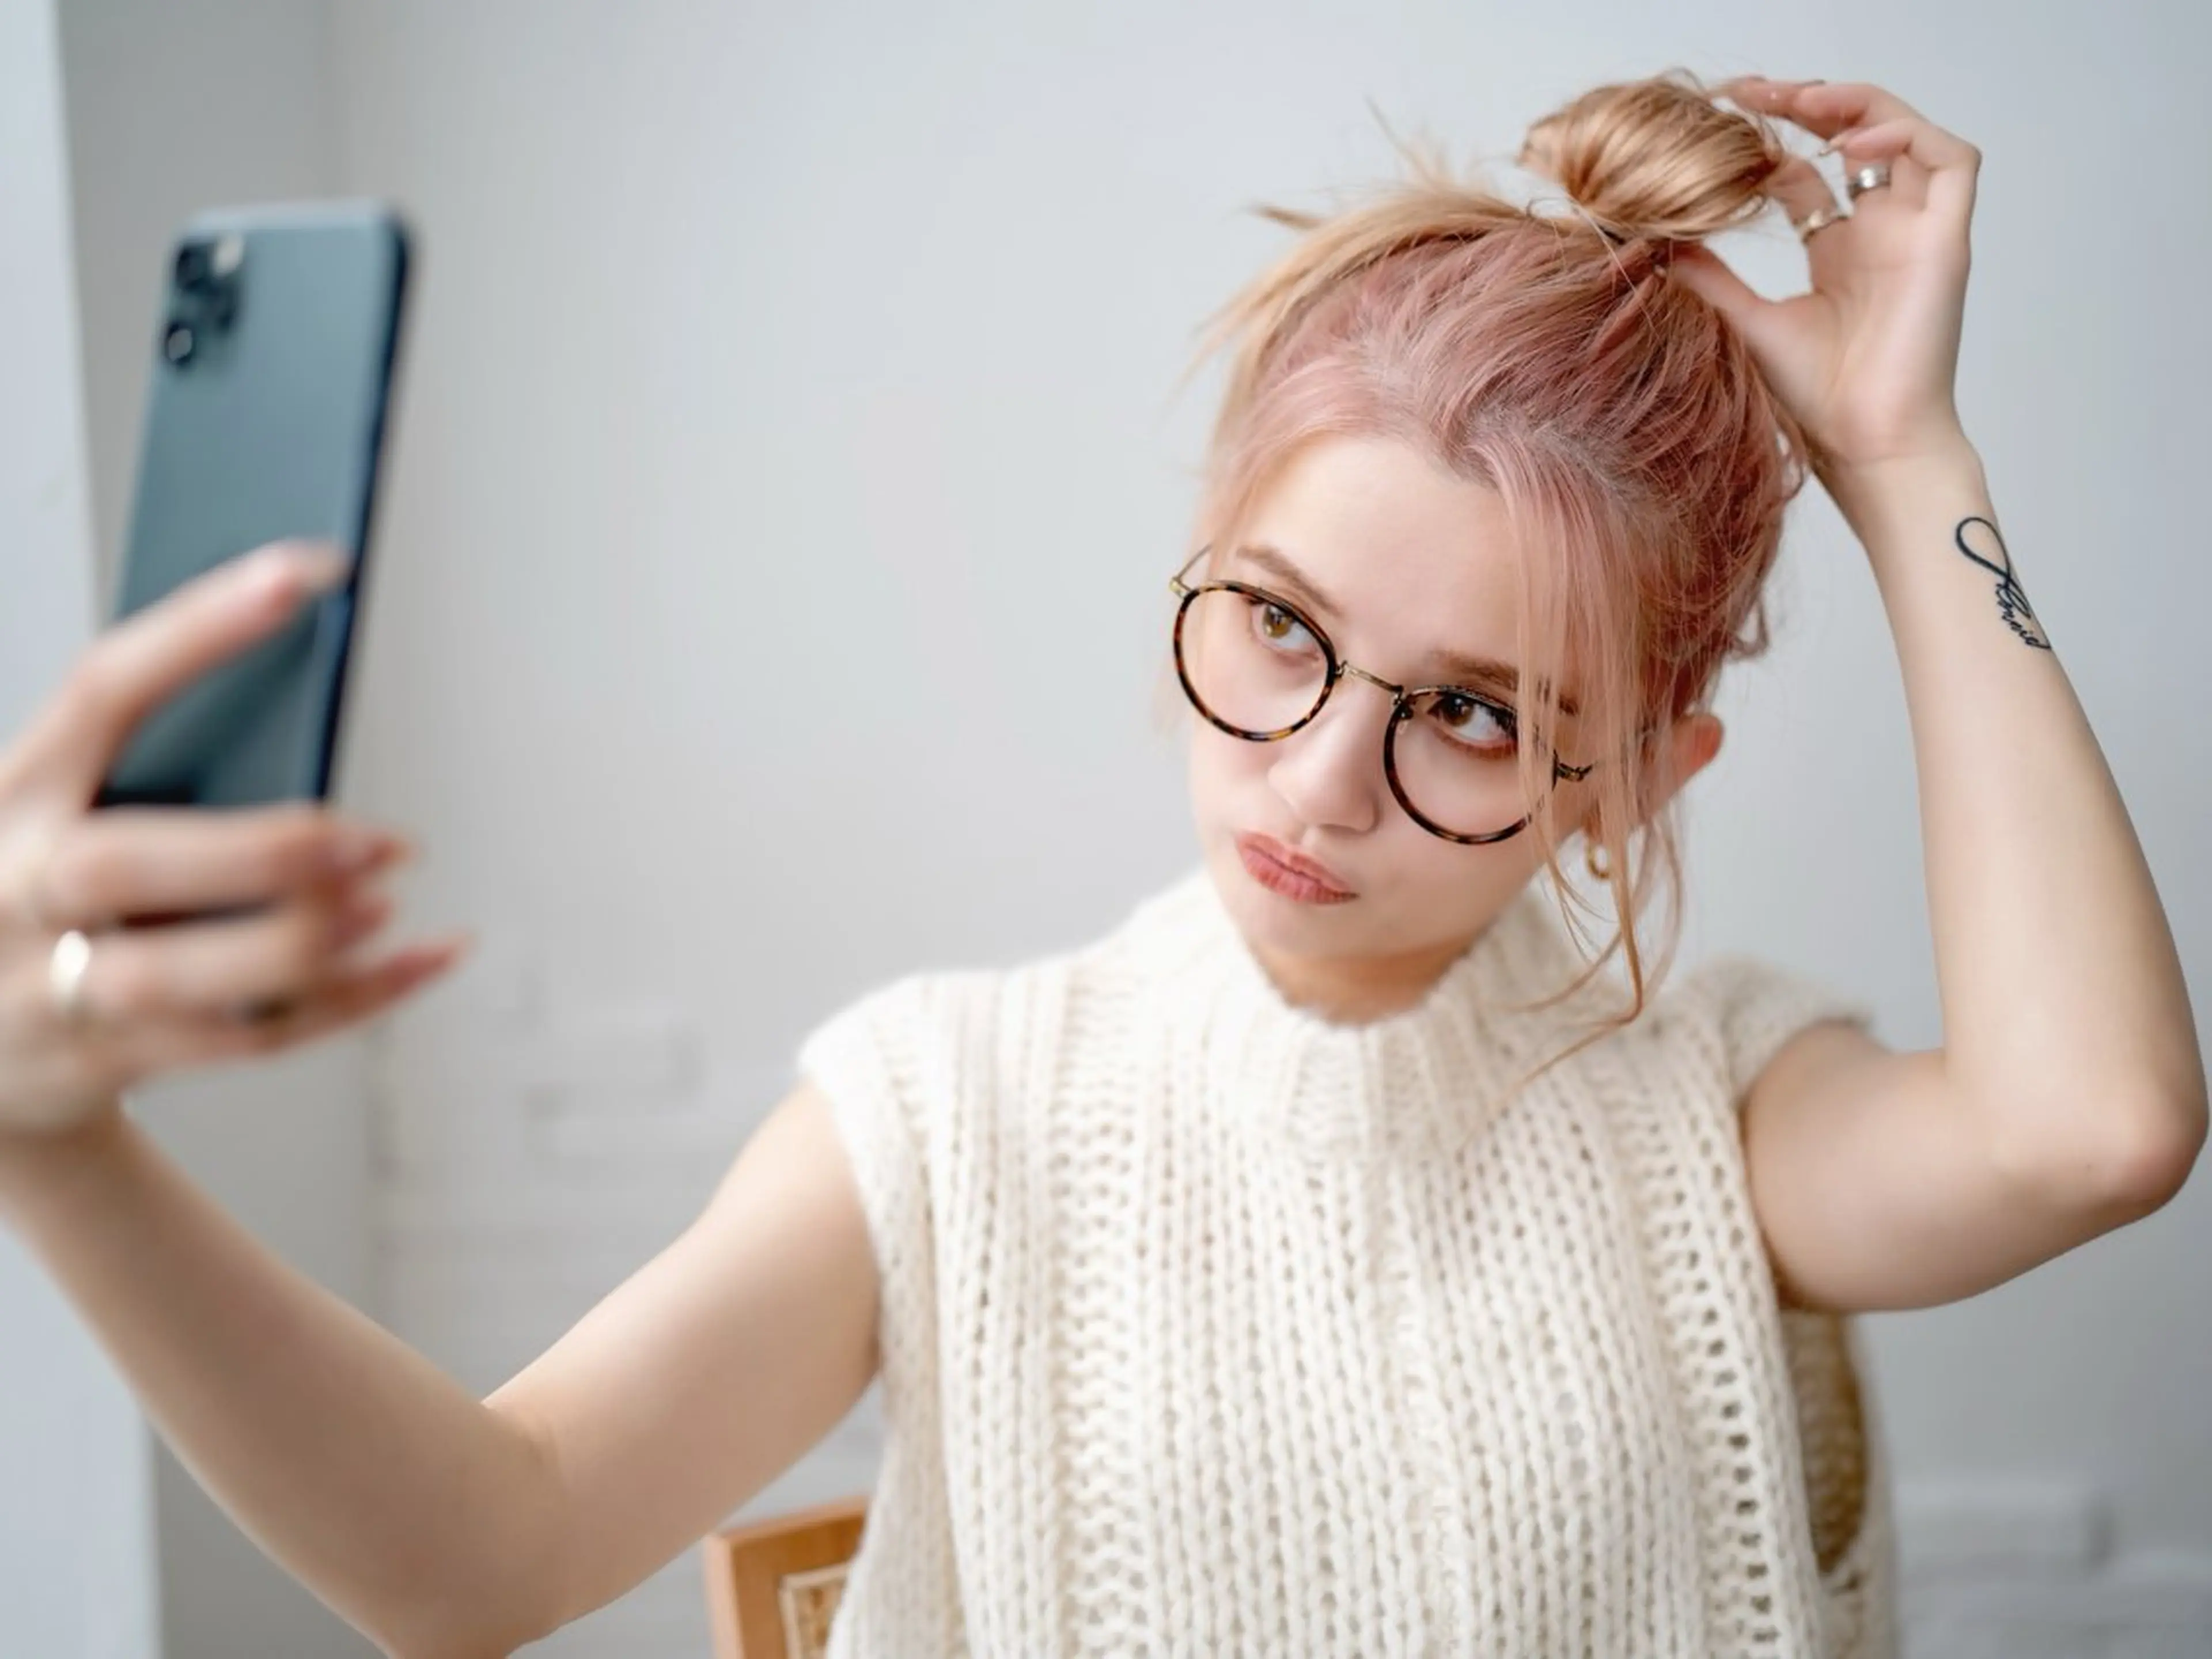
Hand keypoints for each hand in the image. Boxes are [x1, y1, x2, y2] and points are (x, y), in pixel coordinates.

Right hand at [0, 542, 468, 1139]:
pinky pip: (249, 1038)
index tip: (307, 570)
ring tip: (386, 899)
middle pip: (127, 866)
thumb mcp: (61, 807)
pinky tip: (423, 957)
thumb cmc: (44, 893)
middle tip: (374, 835)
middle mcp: (18, 888)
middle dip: (260, 852)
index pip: (102, 688)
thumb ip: (157, 764)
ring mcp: (52, 990)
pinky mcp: (107, 1064)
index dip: (202, 625)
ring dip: (301, 942)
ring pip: (182, 979)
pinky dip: (353, 999)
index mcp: (13, 791)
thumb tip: (308, 700)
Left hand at [1670, 77, 1981, 477]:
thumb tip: (1659, 238)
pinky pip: (1952, 161)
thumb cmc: (1815, 403)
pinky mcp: (1949, 241)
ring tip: (1800, 102)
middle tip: (1753, 92)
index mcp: (1838, 254)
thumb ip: (1709, 278)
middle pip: (1855, 140)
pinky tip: (1851, 143)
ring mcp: (1917, 235)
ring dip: (1856, 105)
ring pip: (1906, 136)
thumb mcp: (1745, 322)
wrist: (1865, 447)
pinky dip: (1907, 135)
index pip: (1805, 173)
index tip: (1720, 121)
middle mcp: (1881, 236)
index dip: (1769, 141)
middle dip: (1808, 106)